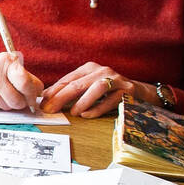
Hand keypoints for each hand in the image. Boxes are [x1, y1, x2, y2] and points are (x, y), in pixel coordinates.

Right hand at [0, 51, 43, 111]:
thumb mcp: (8, 65)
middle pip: (18, 101)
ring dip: (8, 104)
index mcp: (6, 62)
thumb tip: (38, 94)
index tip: (34, 95)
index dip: (32, 93)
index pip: (25, 82)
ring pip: (8, 107)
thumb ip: (26, 78)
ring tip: (1, 92)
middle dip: (21, 102)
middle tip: (18, 96)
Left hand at [40, 62, 154, 116]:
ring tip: (73, 113)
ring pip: (96, 88)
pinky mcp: (127, 91)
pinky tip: (87, 115)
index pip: (68, 79)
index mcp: (89, 68)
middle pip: (78, 84)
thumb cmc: (109, 92)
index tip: (42, 103)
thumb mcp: (89, 87)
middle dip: (61, 98)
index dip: (54, 92)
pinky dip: (98, 108)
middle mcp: (102, 71)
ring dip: (82, 101)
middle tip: (50, 110)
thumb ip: (71, 91)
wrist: (141, 92)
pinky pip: (111, 100)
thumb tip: (47, 99)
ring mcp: (116, 80)